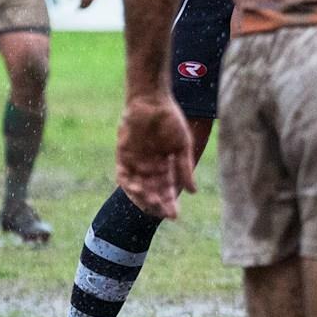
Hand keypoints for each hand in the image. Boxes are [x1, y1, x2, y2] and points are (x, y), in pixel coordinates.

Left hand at [115, 92, 195, 219]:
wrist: (152, 102)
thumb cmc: (170, 120)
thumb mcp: (182, 146)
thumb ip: (185, 168)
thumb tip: (193, 192)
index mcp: (164, 164)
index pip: (166, 188)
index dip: (170, 202)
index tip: (175, 215)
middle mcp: (148, 166)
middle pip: (152, 191)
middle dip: (159, 204)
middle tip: (165, 214)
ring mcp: (135, 162)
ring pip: (138, 187)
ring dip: (144, 197)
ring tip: (154, 203)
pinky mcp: (122, 156)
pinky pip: (124, 177)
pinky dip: (130, 186)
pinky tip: (140, 191)